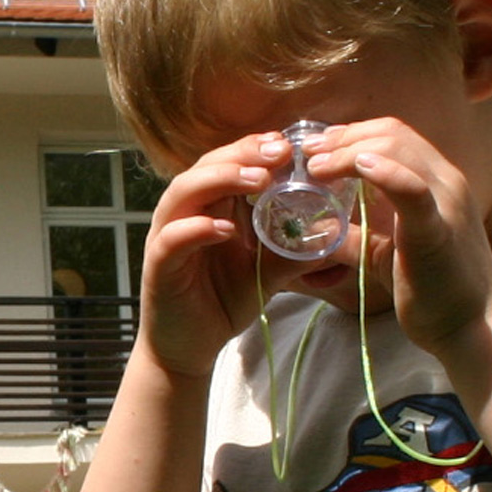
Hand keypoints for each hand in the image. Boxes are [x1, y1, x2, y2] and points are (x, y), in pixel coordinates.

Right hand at [137, 132, 322, 375]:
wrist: (189, 346)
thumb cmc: (224, 300)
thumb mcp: (267, 273)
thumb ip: (293, 252)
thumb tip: (333, 235)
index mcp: (212, 206)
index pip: (230, 164)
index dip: (257, 149)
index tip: (289, 144)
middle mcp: (187, 213)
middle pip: (208, 166)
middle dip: (244, 155)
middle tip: (279, 151)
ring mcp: (168, 235)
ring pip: (185, 193)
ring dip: (221, 181)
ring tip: (259, 180)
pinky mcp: (159, 265)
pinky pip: (173, 239)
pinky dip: (197, 230)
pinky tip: (226, 229)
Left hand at [306, 118, 491, 354]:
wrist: (473, 330)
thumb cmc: (435, 294)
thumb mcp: (385, 256)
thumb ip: (355, 238)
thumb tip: (317, 229)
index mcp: (437, 183)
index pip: (393, 136)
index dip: (350, 135)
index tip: (316, 150)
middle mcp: (447, 182)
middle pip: (391, 133)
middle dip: (342, 138)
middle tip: (306, 155)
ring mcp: (446, 201)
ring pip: (397, 148)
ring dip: (348, 151)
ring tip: (316, 167)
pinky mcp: (437, 229)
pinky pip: (412, 188)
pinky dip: (384, 171)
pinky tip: (357, 166)